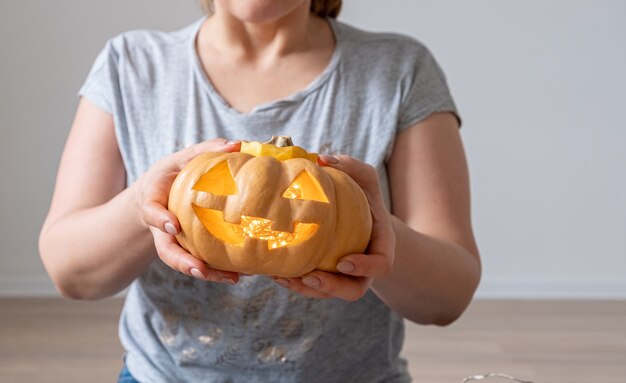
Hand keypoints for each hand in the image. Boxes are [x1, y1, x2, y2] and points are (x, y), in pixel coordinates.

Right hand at [136, 138, 241, 283]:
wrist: (158, 196)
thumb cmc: (171, 175)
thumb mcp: (181, 159)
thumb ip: (205, 150)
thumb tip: (237, 144)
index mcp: (154, 202)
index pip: (152, 212)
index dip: (160, 219)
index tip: (172, 225)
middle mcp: (162, 228)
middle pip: (166, 250)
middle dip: (182, 261)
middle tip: (199, 269)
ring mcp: (173, 242)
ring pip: (184, 263)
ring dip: (206, 273)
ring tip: (230, 278)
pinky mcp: (187, 250)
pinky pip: (200, 263)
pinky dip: (216, 272)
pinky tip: (238, 275)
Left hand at [272, 154, 395, 300]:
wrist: (359, 216)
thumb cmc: (363, 196)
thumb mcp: (365, 178)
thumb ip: (351, 166)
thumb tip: (322, 159)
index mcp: (380, 246)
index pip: (382, 265)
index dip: (366, 268)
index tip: (344, 263)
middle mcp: (364, 268)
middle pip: (354, 290)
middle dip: (331, 287)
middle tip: (309, 277)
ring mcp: (344, 277)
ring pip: (328, 293)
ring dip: (305, 289)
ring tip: (283, 276)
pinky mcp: (325, 277)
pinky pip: (311, 288)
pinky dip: (293, 282)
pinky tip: (274, 271)